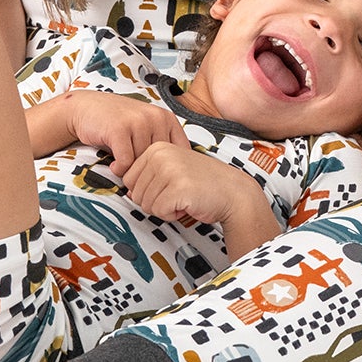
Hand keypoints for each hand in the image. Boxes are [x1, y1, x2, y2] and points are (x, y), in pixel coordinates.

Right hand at [31, 89, 190, 172]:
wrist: (88, 107)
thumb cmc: (119, 123)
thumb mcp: (147, 129)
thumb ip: (162, 147)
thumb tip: (176, 180)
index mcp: (167, 118)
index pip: (180, 154)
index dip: (169, 171)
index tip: (156, 176)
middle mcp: (156, 117)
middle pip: (160, 161)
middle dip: (147, 172)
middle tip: (134, 172)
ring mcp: (138, 121)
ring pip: (142, 163)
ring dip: (131, 170)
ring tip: (123, 163)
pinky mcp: (120, 128)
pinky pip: (126, 162)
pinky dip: (118, 169)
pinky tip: (113, 164)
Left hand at [123, 144, 257, 228]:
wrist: (232, 192)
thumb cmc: (202, 184)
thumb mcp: (171, 172)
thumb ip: (148, 178)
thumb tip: (128, 192)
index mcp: (157, 147)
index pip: (128, 179)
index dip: (148, 191)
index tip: (168, 186)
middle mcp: (161, 154)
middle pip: (135, 193)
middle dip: (155, 201)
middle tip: (177, 193)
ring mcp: (169, 170)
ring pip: (146, 204)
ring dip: (164, 209)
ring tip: (183, 197)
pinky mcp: (178, 188)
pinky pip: (159, 212)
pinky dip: (172, 215)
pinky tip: (187, 204)